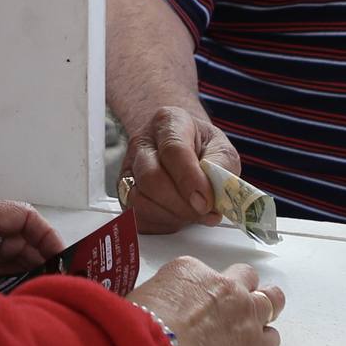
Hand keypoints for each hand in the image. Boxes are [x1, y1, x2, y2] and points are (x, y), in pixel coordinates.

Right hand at [121, 107, 240, 233]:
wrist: (183, 147)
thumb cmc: (201, 147)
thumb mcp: (221, 148)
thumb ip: (222, 168)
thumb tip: (217, 197)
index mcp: (168, 122)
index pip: (173, 150)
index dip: (190, 180)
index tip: (206, 202)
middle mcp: (142, 143)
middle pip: (151, 178)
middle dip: (180, 204)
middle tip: (203, 212)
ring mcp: (129, 168)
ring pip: (139, 199)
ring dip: (170, 216)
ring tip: (192, 215)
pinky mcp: (123, 192)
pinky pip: (136, 216)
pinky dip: (159, 223)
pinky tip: (177, 217)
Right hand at [128, 256, 282, 345]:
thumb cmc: (138, 327)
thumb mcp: (140, 298)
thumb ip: (159, 300)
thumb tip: (158, 311)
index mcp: (190, 270)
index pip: (204, 273)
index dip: (202, 289)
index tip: (197, 302)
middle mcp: (223, 287)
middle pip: (246, 276)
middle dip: (244, 286)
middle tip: (235, 302)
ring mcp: (244, 314)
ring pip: (272, 300)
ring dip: (265, 307)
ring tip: (256, 320)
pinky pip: (272, 338)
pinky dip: (263, 342)